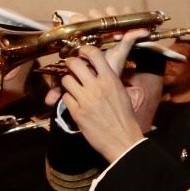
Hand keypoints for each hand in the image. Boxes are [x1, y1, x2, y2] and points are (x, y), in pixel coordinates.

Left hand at [61, 39, 146, 163]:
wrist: (123, 140)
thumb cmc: (125, 118)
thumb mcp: (121, 92)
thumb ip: (108, 80)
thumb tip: (98, 71)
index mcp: (110, 79)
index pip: (94, 53)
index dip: (84, 50)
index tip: (82, 53)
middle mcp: (97, 87)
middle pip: (74, 64)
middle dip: (70, 63)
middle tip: (72, 67)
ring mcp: (85, 100)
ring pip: (66, 80)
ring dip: (68, 82)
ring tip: (74, 87)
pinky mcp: (77, 113)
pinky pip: (65, 97)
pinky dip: (68, 99)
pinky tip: (75, 103)